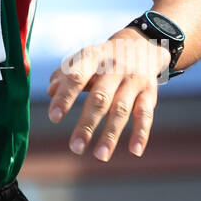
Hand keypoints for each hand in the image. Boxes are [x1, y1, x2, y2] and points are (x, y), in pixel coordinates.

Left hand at [46, 30, 171, 160]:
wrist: (141, 44)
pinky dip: (141, 133)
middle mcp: (115, 67)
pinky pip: (145, 115)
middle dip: (87, 124)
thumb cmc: (101, 58)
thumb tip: (51, 91)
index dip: (65, 97)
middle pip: (100, 98)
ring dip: (111, 134)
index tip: (54, 118)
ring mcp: (134, 80)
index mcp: (93, 56)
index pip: (76, 77)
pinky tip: (134, 151)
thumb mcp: (83, 59)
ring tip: (100, 156)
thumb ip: (65, 74)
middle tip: (75, 147)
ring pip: (121, 110)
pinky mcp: (150, 92)